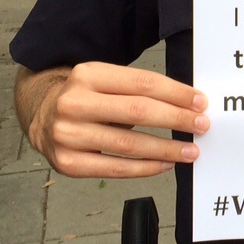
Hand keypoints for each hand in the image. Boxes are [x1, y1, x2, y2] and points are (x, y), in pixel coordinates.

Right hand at [16, 62, 208, 177]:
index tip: (200, 102)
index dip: (176, 93)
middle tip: (202, 126)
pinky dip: (145, 168)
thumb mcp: (104, 80)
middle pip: (137, 111)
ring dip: (166, 148)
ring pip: (128, 144)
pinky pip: (115, 168)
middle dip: (176, 119)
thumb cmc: (85, 97)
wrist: (41, 114)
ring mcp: (68, 134)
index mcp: (87, 74)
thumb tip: (187, 104)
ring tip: (190, 151)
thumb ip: (138, 89)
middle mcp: (74, 103)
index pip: (142, 83)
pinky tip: (165, 164)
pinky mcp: (67, 162)